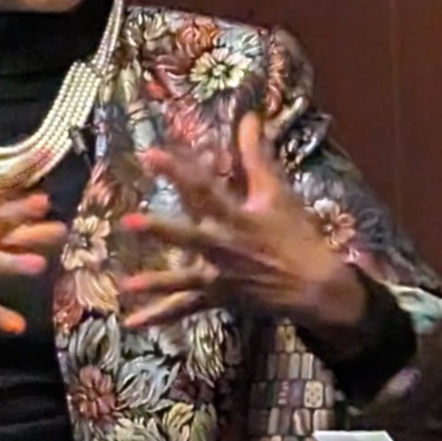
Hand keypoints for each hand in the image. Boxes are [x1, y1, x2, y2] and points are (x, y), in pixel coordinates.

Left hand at [118, 112, 364, 333]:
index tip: (150, 155)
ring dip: (156, 283)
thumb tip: (248, 116)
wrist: (315, 285)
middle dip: (161, 230)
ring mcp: (220, 276)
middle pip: (189, 237)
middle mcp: (225, 247)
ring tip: (126, 286)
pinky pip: (186, 309)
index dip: (177, 171)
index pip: (204, 189)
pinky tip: (132, 323)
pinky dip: (159, 316)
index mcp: (238, 218)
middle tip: (129, 222)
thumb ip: (257, 155)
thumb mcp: (278, 192)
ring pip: (184, 280)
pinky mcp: (219, 297)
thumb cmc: (296, 234)